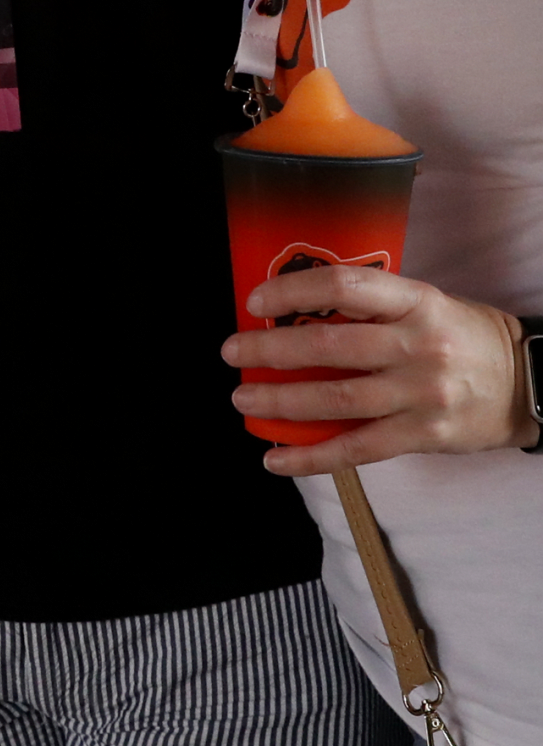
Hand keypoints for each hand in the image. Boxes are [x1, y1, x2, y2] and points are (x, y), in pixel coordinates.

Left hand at [223, 264, 537, 475]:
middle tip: (232, 352)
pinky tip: (276, 459)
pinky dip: (312, 456)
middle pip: (331, 346)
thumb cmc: (462, 336)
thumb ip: (370, 307)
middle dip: (270, 351)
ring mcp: (421, 394)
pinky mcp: (424, 435)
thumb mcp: (424, 303)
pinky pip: (358, 449)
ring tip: (243, 400)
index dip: (294, 291)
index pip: (345, 286)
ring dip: (281, 402)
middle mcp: (419, 346)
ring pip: (338, 399)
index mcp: (416, 302)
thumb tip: (294, 313)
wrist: (528, 383)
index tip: (256, 301)